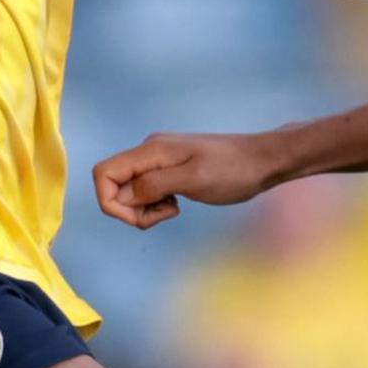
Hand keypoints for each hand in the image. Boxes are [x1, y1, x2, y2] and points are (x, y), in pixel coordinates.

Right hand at [93, 130, 279, 228]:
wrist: (264, 160)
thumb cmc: (234, 170)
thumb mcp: (194, 180)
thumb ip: (155, 185)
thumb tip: (123, 196)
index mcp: (151, 151)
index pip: (103, 173)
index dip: (110, 201)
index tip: (139, 216)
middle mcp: (149, 152)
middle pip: (114, 185)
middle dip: (129, 210)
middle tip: (163, 215)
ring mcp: (159, 161)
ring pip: (130, 191)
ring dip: (143, 210)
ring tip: (173, 210)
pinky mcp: (170, 170)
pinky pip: (147, 191)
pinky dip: (155, 205)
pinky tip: (178, 205)